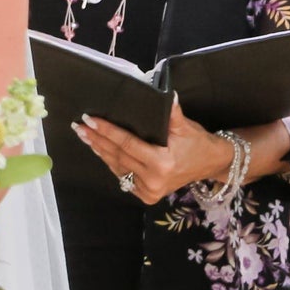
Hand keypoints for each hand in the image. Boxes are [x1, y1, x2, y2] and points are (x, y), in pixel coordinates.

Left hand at [72, 99, 232, 206]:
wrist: (210, 164)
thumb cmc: (197, 143)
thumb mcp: (186, 127)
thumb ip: (172, 113)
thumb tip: (166, 94)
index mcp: (162, 163)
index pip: (126, 143)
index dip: (107, 131)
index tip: (89, 119)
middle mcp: (153, 180)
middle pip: (117, 156)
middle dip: (97, 139)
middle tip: (79, 126)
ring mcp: (148, 191)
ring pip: (117, 167)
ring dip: (100, 151)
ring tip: (85, 136)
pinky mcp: (146, 196)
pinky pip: (122, 176)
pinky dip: (111, 162)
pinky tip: (99, 150)